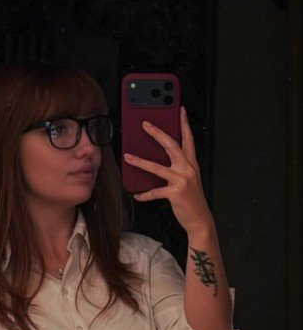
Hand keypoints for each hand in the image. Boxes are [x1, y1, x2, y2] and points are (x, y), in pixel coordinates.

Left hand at [123, 106, 213, 237]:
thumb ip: (178, 168)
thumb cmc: (192, 200)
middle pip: (171, 145)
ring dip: (140, 161)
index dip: (184, 123)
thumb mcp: (188, 180)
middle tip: (145, 124)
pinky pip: (155, 192)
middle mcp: (188, 169)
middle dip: (157, 133)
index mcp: (192, 164)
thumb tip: (159, 161)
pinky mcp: (175, 193)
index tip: (180, 110)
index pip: (188, 139)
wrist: (200, 220)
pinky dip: (144, 194)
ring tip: (128, 157)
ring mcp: (182, 180)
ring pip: (157, 167)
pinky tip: (136, 194)